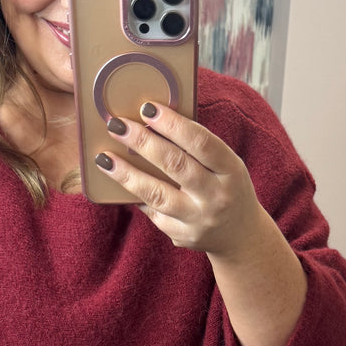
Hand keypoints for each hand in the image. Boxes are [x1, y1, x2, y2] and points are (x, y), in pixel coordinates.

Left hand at [99, 102, 262, 254]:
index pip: (200, 142)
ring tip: (104, 158)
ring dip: (127, 174)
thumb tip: (152, 123)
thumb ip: (197, 149)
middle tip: (117, 125)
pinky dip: (136, 196)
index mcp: (231, 171)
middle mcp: (216, 196)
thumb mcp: (226, 165)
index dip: (172, 124)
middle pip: (175, 165)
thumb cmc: (227, 188)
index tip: (147, 109)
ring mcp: (198, 219)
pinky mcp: (182, 235)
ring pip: (157, 194)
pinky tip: (119, 183)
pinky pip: (153, 212)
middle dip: (143, 142)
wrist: (241, 236)